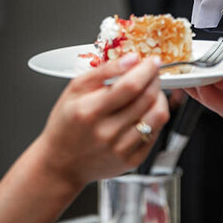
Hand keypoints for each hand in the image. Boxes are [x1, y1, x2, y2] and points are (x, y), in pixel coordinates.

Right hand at [35, 53, 169, 186]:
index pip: (130, 86)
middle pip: (147, 99)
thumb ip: (104, 71)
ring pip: (157, 116)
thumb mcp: (75, 90)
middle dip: (155, 79)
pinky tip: (145, 111)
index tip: (152, 61)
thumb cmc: (66, 124)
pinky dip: (155, 117)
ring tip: (151, 91)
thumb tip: (132, 59)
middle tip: (152, 73)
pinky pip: (156, 133)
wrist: (62, 163)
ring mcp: (121, 149)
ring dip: (160, 97)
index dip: (147, 70)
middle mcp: (107, 133)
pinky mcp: (132, 160)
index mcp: (90, 111)